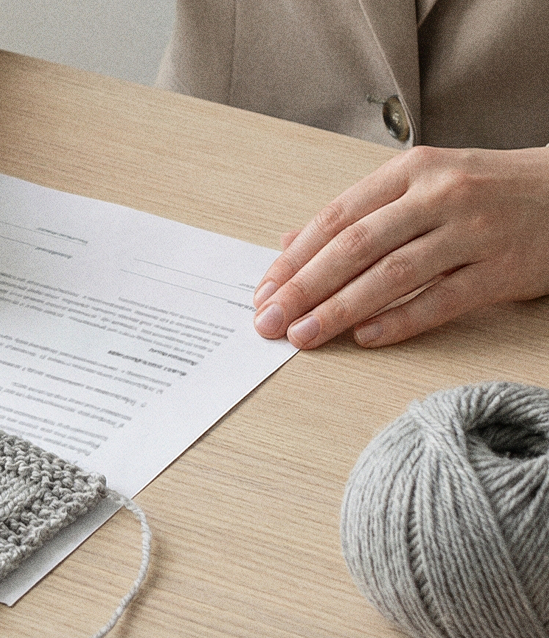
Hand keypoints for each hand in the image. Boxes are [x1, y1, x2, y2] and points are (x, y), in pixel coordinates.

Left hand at [252, 145, 548, 347]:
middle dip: (303, 289)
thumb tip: (289, 246)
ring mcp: (474, 231)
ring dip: (339, 310)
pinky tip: (363, 338)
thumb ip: (358, 215)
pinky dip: (397, 321)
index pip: (336, 219)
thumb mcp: (421, 186)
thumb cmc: (486, 191)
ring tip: (303, 336)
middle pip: (355, 247)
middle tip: (269, 322)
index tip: (263, 292)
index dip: (294, 260)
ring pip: (392, 275)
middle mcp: (440, 195)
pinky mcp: (503, 269)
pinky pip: (440, 300)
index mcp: (412, 171)